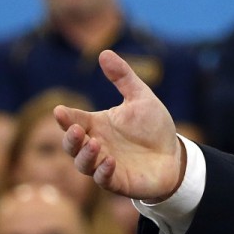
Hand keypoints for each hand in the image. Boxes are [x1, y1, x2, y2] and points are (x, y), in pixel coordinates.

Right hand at [54, 50, 183, 200]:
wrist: (173, 155)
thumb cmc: (153, 127)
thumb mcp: (141, 98)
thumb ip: (123, 77)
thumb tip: (104, 52)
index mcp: (97, 125)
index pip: (75, 120)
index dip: (66, 117)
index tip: (60, 110)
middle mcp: (96, 145)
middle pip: (72, 144)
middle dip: (70, 138)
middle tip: (76, 129)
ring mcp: (105, 164)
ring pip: (83, 164)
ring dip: (85, 155)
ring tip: (93, 143)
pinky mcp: (118, 181)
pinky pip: (104, 180)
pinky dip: (103, 172)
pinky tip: (110, 162)